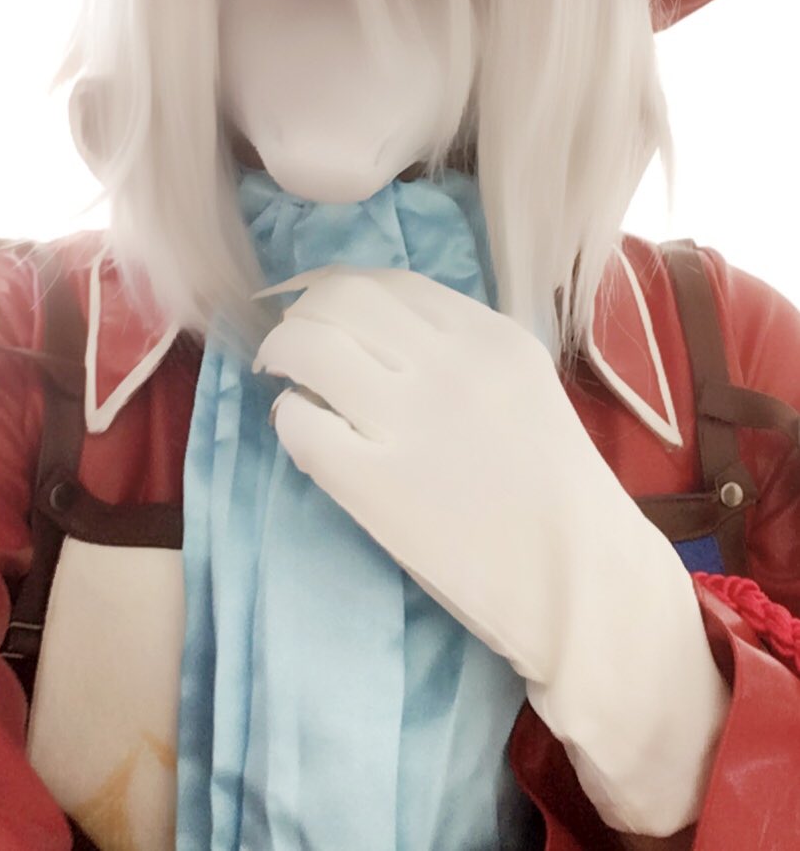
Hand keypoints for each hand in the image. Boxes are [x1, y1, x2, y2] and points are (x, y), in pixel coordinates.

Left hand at [252, 265, 728, 836]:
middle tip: (293, 345)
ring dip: (283, 352)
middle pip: (340, 299)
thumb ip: (459, 352)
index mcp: (488, 336)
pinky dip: (290, 417)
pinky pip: (300, 422)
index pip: (390, 283)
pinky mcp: (372, 481)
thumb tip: (374, 337)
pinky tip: (304, 432)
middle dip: (303, 314)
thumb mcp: (522, 387)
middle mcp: (446, 363)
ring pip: (308, 344)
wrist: (582, 581)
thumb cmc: (555, 488)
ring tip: (282, 377)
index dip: (343, 293)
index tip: (328, 316)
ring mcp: (408, 419)